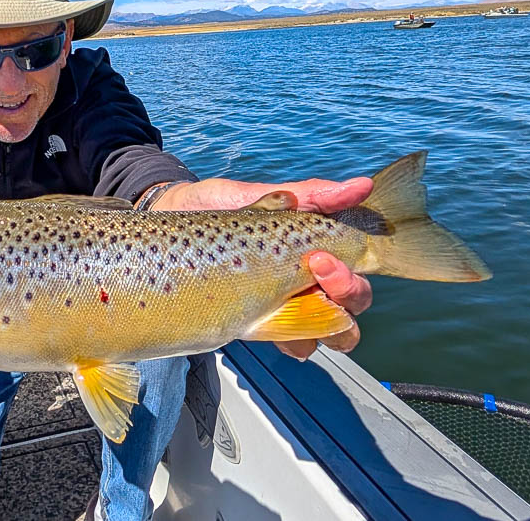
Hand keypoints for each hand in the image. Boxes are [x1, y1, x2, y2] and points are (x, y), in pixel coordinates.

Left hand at [153, 176, 373, 357]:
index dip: (356, 270)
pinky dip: (294, 340)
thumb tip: (361, 185)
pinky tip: (269, 324)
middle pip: (355, 304)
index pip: (360, 268)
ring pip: (332, 332)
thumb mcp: (257, 194)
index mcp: (315, 249)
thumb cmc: (215, 207)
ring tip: (294, 301)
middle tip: (314, 269)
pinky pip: (294, 344)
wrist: (168, 220)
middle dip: (347, 292)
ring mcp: (286, 304)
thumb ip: (309, 195)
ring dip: (326, 323)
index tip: (322, 254)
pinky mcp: (257, 323)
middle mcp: (309, 280)